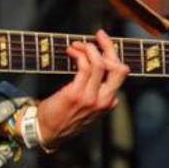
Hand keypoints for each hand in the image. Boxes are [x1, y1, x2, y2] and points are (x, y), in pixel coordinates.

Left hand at [36, 29, 128, 149]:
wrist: (47, 132)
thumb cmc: (65, 118)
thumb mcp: (90, 112)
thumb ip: (100, 99)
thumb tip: (107, 84)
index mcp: (109, 102)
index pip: (120, 73)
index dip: (112, 53)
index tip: (102, 41)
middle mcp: (104, 100)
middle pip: (118, 67)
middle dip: (109, 46)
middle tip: (98, 35)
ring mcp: (91, 98)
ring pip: (99, 63)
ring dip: (87, 48)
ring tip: (76, 44)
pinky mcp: (76, 94)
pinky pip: (84, 67)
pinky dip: (78, 54)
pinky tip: (71, 51)